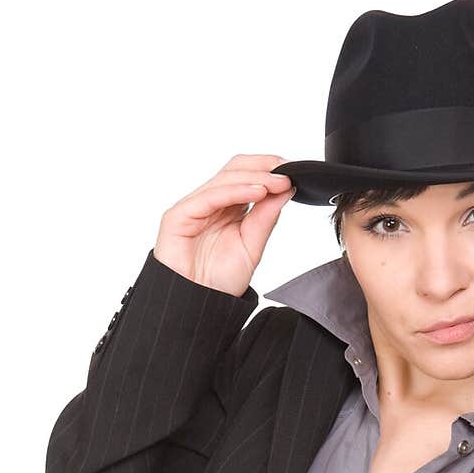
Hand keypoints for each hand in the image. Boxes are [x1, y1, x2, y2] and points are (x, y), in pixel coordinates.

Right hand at [154, 153, 296, 296]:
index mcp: (227, 208)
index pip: (247, 176)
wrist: (199, 306)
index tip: (295, 171)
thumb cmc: (219, 281)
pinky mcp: (179, 215)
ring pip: (225, 179)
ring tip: (279, 182)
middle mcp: (210, 202)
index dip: (269, 169)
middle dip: (264, 166)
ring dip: (255, 177)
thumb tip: (285, 190)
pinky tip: (259, 191)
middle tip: (289, 169)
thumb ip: (266, 219)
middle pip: (235, 169)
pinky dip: (236, 191)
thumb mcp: (252, 247)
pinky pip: (210, 196)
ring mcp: (193, 206)